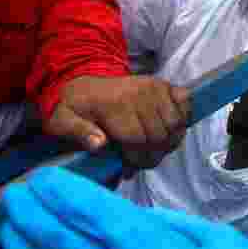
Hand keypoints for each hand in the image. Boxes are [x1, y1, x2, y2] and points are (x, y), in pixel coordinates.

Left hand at [0, 167, 247, 248]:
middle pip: (57, 240)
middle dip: (31, 213)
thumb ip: (168, 225)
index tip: (43, 178)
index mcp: (145, 246)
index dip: (58, 191)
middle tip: (15, 197)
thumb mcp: (215, 239)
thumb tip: (134, 218)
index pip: (86, 210)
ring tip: (9, 232)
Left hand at [45, 76, 189, 168]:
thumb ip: (77, 132)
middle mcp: (138, 93)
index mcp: (114, 105)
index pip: (138, 140)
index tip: (129, 166)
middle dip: (153, 154)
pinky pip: (186, 103)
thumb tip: (98, 144)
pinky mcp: (164, 84)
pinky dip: (182, 118)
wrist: (84, 81)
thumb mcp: (61, 120)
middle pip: (160, 135)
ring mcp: (154, 87)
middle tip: (142, 160)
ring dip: (169, 141)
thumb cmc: (75, 107)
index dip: (137, 159)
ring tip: (154, 147)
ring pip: (176, 124)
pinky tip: (168, 128)